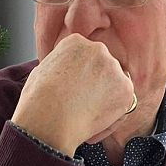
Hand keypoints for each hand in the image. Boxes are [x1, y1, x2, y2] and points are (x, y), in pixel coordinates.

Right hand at [12, 35, 134, 156]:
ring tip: (84, 115)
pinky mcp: (126, 89)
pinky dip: (112, 117)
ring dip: (104, 100)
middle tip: (81, 105)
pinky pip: (123, 104)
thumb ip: (60, 68)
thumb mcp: (42, 72)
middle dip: (96, 86)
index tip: (73, 91)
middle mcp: (98, 49)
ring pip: (114, 86)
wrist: (49, 118)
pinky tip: (93, 123)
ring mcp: (114, 68)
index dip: (80, 78)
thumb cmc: (38, 100)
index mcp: (75, 42)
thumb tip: (65, 75)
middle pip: (103, 69)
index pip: (86, 58)